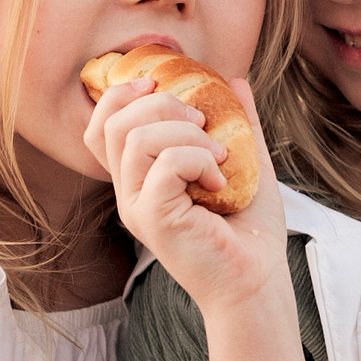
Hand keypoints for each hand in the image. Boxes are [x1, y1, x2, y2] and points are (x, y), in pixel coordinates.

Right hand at [86, 75, 286, 309]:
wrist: (258, 280)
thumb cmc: (250, 231)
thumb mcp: (245, 162)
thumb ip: (237, 121)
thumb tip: (234, 80)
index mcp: (140, 179)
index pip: (102, 126)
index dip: (120, 96)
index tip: (159, 86)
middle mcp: (129, 192)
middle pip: (112, 123)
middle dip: (160, 105)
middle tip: (202, 123)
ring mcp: (136, 207)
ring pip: (137, 139)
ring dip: (186, 134)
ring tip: (218, 157)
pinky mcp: (152, 219)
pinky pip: (164, 164)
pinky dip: (198, 159)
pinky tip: (220, 180)